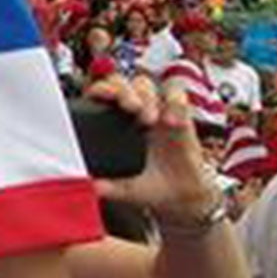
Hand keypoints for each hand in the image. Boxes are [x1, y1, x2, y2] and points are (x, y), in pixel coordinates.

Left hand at [89, 76, 219, 224]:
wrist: (182, 194)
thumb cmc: (150, 185)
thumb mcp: (128, 189)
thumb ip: (111, 188)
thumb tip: (94, 187)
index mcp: (113, 124)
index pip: (101, 95)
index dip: (100, 90)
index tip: (102, 96)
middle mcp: (132, 113)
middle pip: (121, 83)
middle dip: (123, 90)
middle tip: (129, 107)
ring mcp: (156, 111)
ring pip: (144, 85)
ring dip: (145, 96)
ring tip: (149, 119)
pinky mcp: (180, 115)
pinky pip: (177, 96)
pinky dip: (174, 102)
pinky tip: (172, 121)